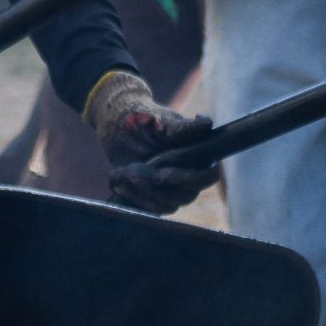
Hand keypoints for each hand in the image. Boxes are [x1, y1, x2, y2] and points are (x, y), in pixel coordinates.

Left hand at [86, 68, 215, 215]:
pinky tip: (117, 182)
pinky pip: (151, 209)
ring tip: (122, 171)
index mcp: (200, 155)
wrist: (117, 125)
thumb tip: (206, 123)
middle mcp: (191, 174)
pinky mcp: (155, 196)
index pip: (208, 176)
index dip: (187, 178)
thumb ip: (180, 127)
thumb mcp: (158, 120)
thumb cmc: (142, 117)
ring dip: (143, 191)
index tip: (160, 174)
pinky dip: (133, 198)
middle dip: (158, 186)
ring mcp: (173, 188)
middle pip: (186, 195)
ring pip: (168, 204)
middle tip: (133, 170)